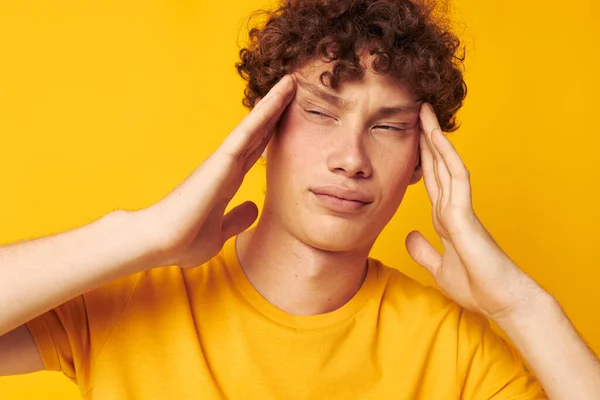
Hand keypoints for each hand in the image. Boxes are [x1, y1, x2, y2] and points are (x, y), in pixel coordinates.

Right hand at [135, 75, 295, 268]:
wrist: (159, 244)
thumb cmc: (182, 241)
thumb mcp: (220, 233)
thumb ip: (236, 219)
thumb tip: (254, 207)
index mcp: (227, 182)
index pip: (254, 153)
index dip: (270, 135)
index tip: (286, 121)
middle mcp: (226, 167)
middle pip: (257, 134)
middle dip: (275, 113)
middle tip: (293, 90)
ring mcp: (223, 161)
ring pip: (254, 125)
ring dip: (274, 103)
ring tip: (291, 81)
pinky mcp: (222, 160)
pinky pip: (248, 130)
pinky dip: (265, 111)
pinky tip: (280, 94)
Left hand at [405, 103, 543, 321]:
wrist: (503, 303)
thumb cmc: (477, 287)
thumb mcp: (439, 267)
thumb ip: (424, 251)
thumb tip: (409, 236)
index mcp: (446, 219)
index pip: (430, 180)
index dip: (420, 158)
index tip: (409, 137)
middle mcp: (453, 208)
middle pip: (437, 166)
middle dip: (425, 139)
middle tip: (416, 111)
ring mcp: (460, 209)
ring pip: (447, 164)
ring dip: (435, 137)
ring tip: (424, 112)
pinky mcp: (465, 215)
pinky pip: (456, 178)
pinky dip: (446, 157)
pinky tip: (436, 138)